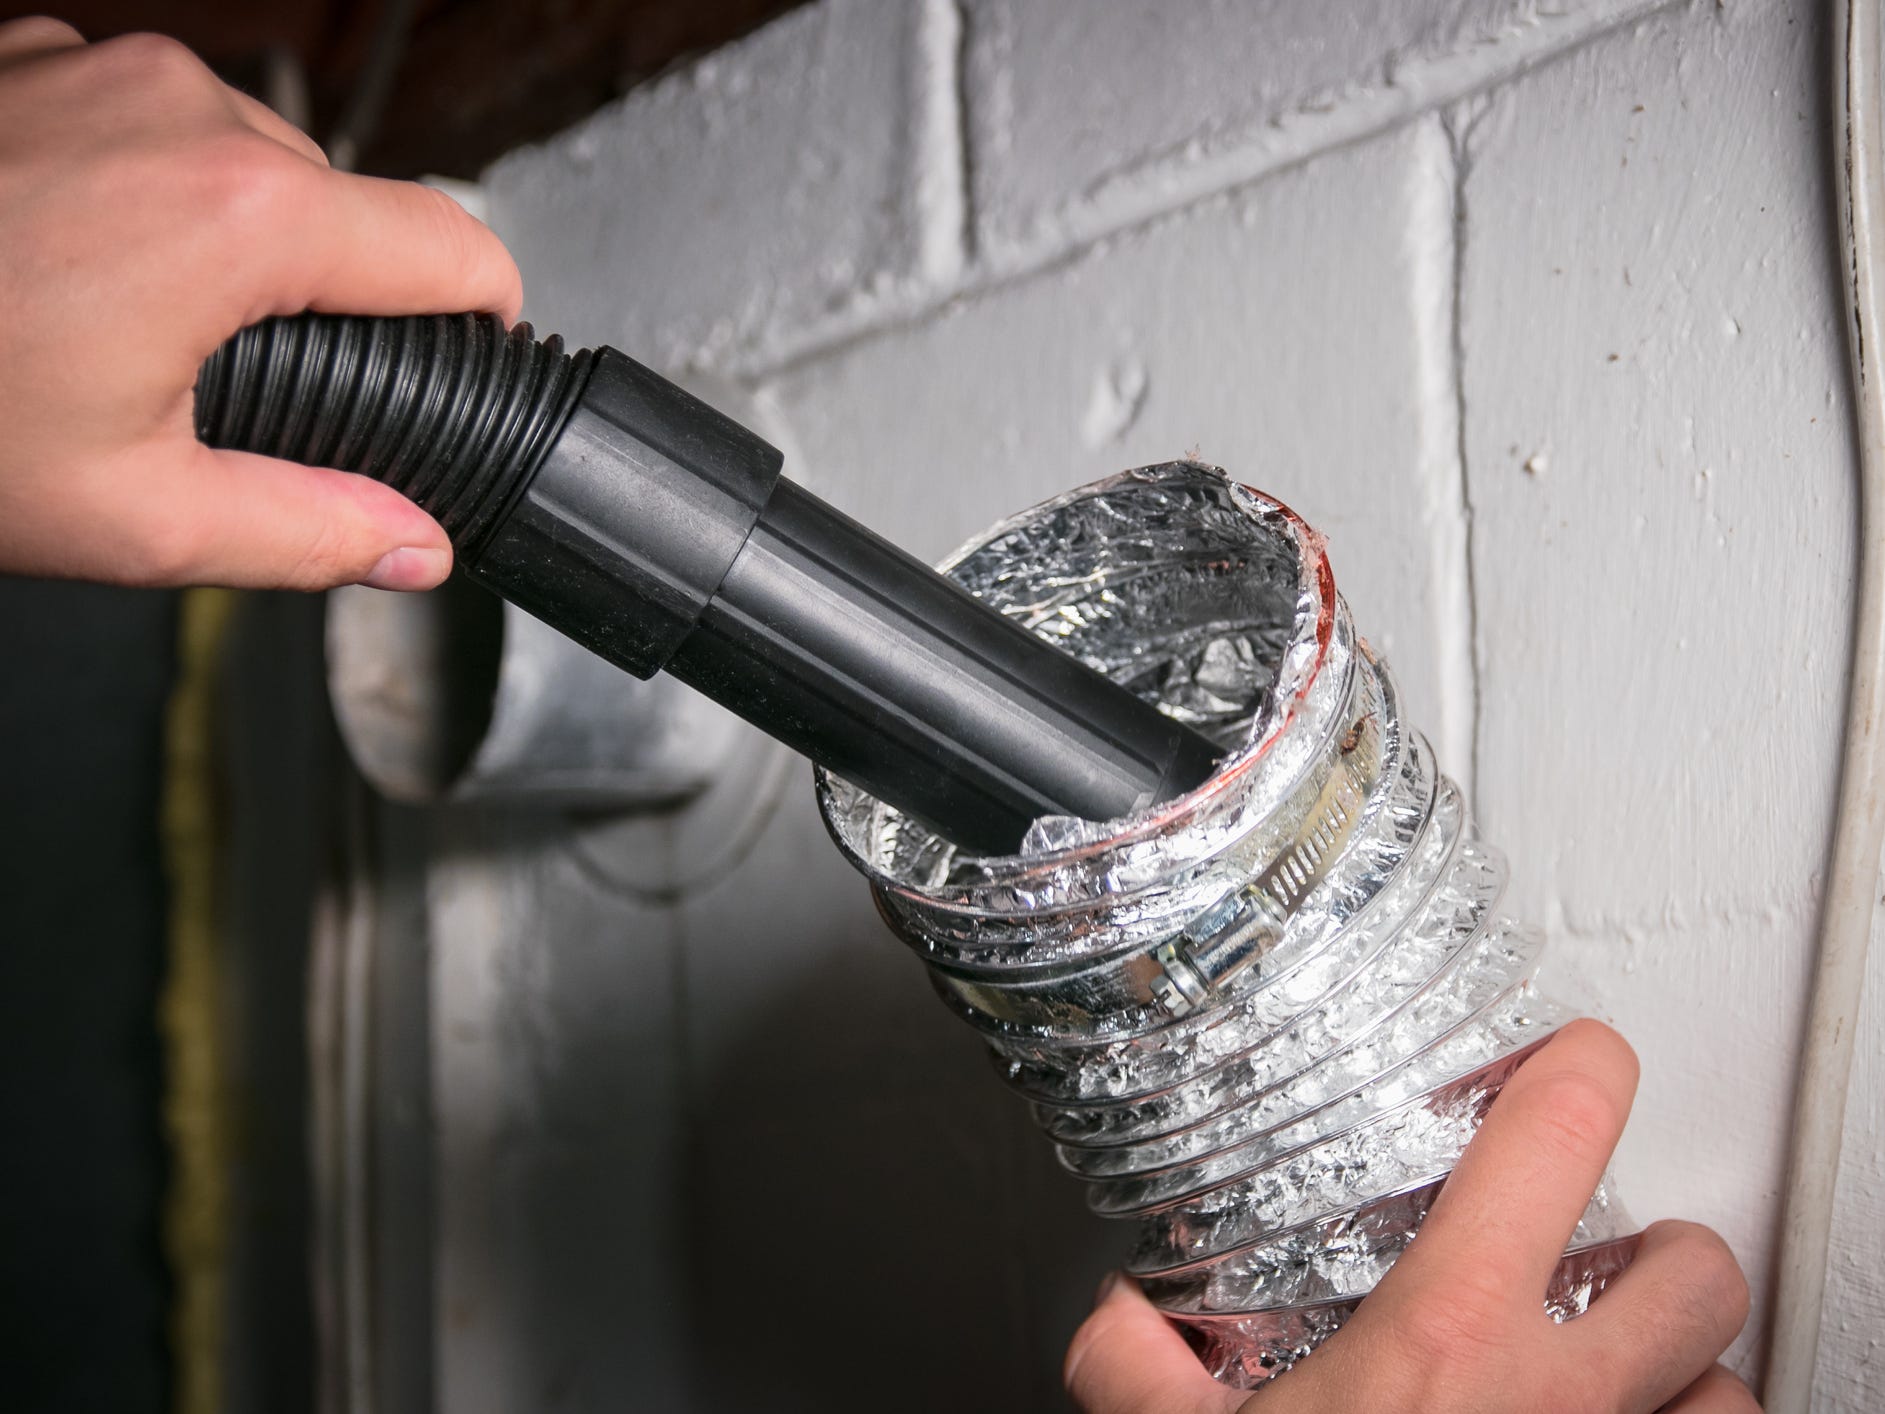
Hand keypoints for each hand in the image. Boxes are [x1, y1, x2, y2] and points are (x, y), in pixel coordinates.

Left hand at [0, 18, 521, 590]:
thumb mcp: (132, 514)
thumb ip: (308, 531)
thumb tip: (412, 545)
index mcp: (240, 216)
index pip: (453, 244)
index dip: (487, 312)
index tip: (475, 350)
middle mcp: (184, 109)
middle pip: (345, 206)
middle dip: (327, 294)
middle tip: (241, 385)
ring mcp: (101, 67)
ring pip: (247, 158)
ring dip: (232, 239)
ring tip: (134, 325)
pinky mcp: (35, 56)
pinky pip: (151, 123)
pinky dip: (147, 190)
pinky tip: (72, 263)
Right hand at [1064, 1020, 1758, 1412]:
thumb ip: (1134, 1372)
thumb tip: (1112, 1323)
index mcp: (1444, 1342)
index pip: (1556, 1137)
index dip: (1580, 1068)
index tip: (1573, 1058)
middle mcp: (1559, 1403)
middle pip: (1693, 1269)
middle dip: (1661, 1247)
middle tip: (1603, 1255)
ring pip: (1729, 1385)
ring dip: (1685, 1368)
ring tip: (1619, 1369)